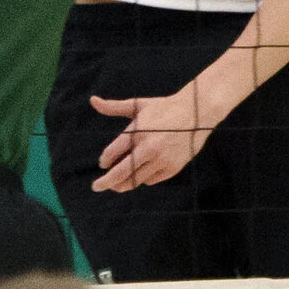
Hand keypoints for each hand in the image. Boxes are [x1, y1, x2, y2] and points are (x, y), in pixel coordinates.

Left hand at [90, 88, 220, 191]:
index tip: (102, 163)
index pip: (113, 152)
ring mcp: (161, 160)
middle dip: (106, 182)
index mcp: (137, 131)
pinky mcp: (172, 168)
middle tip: (96, 187)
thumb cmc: (164, 107)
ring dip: (123, 184)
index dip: (105, 159)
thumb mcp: (138, 105)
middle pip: (121, 172)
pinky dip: (143, 179)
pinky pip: (151, 180)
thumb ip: (114, 107)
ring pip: (136, 180)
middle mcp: (148, 148)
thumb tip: (92, 100)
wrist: (196, 113)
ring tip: (115, 186)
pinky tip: (140, 174)